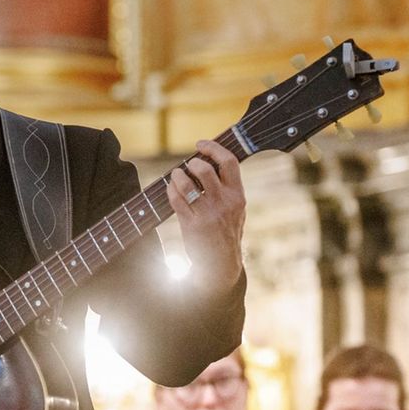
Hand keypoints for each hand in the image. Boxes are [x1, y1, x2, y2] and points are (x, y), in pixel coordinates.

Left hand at [165, 139, 245, 294]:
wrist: (221, 265)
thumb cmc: (227, 233)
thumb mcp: (237, 210)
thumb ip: (229, 188)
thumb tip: (212, 162)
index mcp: (238, 196)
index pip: (229, 162)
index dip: (213, 148)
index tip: (200, 144)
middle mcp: (224, 203)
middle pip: (206, 170)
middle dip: (193, 162)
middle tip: (188, 166)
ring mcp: (208, 214)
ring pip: (187, 184)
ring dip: (177, 176)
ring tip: (176, 176)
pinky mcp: (192, 225)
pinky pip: (176, 200)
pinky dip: (170, 190)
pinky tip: (171, 189)